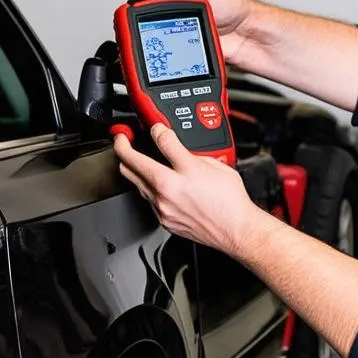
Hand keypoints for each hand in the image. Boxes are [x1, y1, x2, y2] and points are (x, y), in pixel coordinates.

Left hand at [112, 123, 259, 254]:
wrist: (235, 230)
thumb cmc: (231, 201)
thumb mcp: (217, 165)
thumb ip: (193, 154)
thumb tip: (178, 149)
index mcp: (187, 171)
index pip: (162, 140)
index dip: (155, 129)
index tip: (154, 128)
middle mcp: (170, 189)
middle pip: (131, 162)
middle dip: (122, 145)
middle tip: (122, 138)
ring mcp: (163, 206)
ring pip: (134, 182)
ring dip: (131, 168)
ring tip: (132, 158)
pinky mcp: (163, 219)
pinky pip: (146, 199)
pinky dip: (147, 188)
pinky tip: (153, 182)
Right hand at [136, 0, 256, 69]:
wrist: (245, 34)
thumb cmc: (232, 5)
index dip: (138, 5)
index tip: (135, 14)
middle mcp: (172, 13)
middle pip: (144, 21)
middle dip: (141, 27)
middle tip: (147, 30)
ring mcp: (176, 32)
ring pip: (151, 40)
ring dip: (151, 43)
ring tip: (158, 41)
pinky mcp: (181, 51)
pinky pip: (164, 57)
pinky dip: (161, 57)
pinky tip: (165, 52)